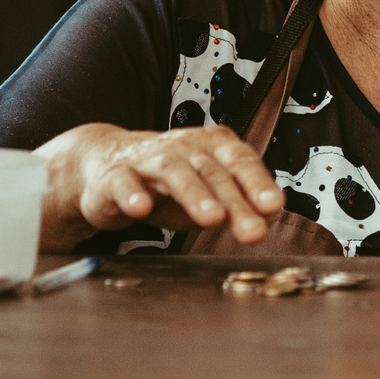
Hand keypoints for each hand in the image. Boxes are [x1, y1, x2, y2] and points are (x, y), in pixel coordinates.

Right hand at [36, 123, 288, 250]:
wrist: (106, 163)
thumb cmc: (166, 182)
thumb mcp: (207, 193)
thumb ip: (238, 202)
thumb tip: (271, 215)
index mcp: (211, 147)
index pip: (240, 160)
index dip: (258, 182)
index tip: (273, 206)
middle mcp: (182, 148)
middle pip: (212, 172)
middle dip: (235, 201)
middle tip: (253, 230)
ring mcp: (147, 160)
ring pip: (173, 171)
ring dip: (195, 193)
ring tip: (212, 219)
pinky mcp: (114, 177)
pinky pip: (123, 183)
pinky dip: (132, 195)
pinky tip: (142, 210)